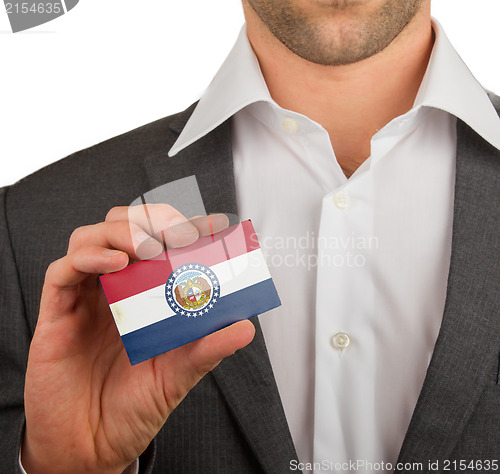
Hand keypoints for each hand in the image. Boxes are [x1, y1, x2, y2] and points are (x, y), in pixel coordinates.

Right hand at [22, 205, 254, 473]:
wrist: (92, 446)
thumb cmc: (133, 406)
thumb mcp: (179, 374)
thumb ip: (208, 348)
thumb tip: (245, 327)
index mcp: (145, 296)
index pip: (163, 245)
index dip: (188, 227)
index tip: (215, 224)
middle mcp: (115, 289)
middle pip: (124, 228)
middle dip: (152, 220)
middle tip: (179, 232)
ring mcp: (85, 297)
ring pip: (91, 237)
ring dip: (121, 231)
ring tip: (148, 246)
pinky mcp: (57, 313)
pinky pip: (63, 271)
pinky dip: (88, 257)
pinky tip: (115, 263)